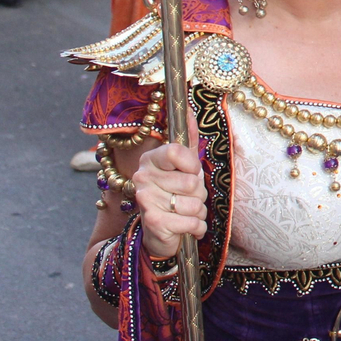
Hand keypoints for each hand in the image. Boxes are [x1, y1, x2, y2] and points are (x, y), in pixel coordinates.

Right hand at [133, 144, 207, 259]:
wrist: (158, 233)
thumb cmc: (174, 195)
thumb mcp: (183, 166)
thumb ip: (188, 139)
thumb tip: (188, 108)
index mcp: (150, 159)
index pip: (178, 151)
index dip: (192, 165)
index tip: (190, 172)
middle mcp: (143, 177)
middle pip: (192, 181)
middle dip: (198, 194)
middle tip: (186, 198)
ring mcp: (146, 199)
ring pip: (195, 203)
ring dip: (198, 212)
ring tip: (185, 213)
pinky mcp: (154, 222)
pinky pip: (192, 222)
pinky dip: (196, 228)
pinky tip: (186, 228)